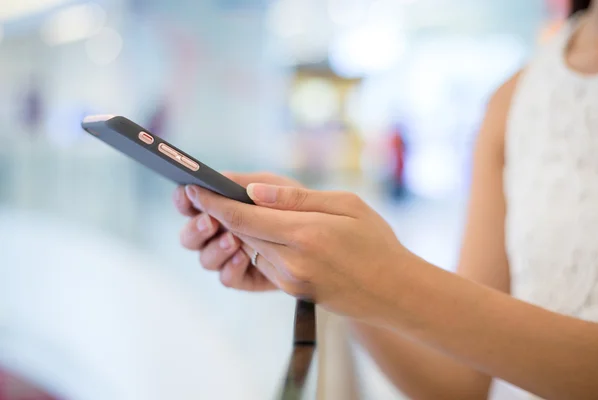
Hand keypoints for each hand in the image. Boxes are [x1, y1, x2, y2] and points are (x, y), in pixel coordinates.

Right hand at [173, 172, 302, 291]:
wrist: (323, 234)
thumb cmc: (294, 202)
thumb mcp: (274, 185)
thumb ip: (247, 182)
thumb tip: (221, 180)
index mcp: (218, 206)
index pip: (189, 204)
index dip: (184, 199)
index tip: (188, 193)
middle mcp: (217, 234)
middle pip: (189, 237)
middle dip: (196, 229)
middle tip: (211, 222)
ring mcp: (229, 257)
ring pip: (206, 260)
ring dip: (215, 249)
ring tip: (234, 239)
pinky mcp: (245, 277)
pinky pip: (228, 279)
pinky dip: (232, 268)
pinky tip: (244, 257)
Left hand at [184, 182, 413, 319]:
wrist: (396, 292)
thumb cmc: (377, 242)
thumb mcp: (347, 204)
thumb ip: (296, 198)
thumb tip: (252, 192)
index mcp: (304, 233)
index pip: (242, 216)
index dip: (213, 202)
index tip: (193, 189)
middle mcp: (290, 261)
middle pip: (239, 233)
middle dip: (222, 213)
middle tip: (210, 193)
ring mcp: (289, 280)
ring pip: (249, 248)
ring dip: (241, 230)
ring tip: (244, 210)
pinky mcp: (292, 291)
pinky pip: (265, 263)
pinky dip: (260, 245)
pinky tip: (273, 233)